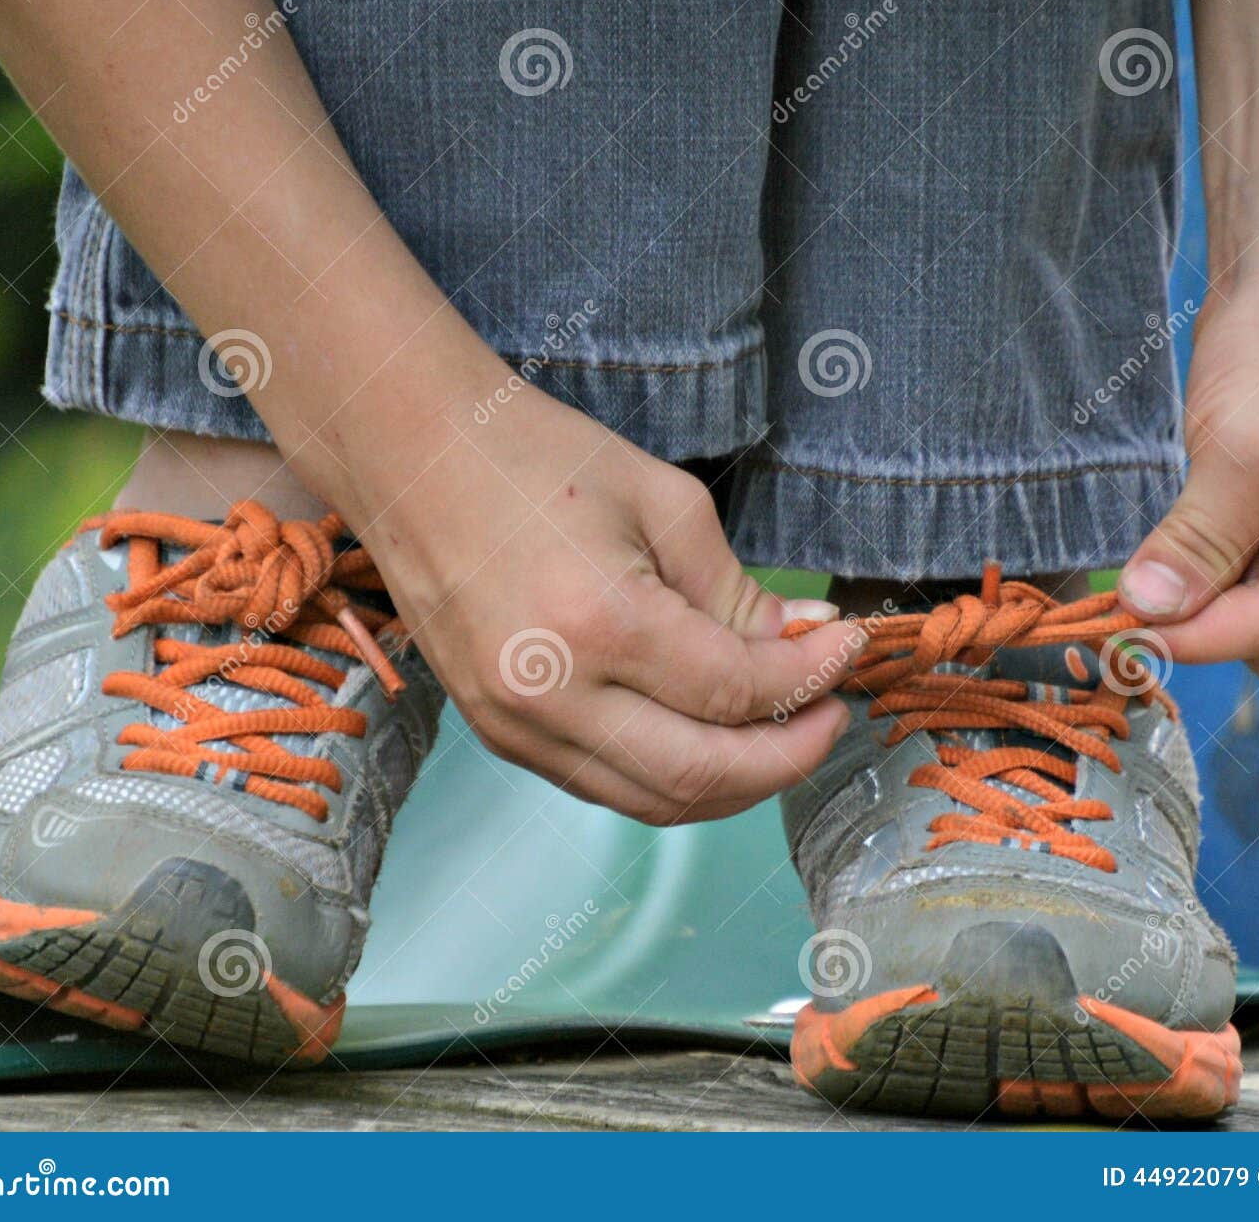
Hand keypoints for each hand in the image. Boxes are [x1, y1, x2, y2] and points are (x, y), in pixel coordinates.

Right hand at [326, 377, 858, 824]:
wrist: (409, 457)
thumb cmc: (532, 456)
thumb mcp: (661, 500)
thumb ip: (735, 588)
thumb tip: (803, 643)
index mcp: (599, 622)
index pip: (735, 690)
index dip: (809, 679)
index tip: (848, 648)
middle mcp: (551, 694)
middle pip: (702, 775)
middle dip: (788, 756)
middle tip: (832, 714)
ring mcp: (515, 727)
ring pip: (653, 801)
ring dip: (735, 781)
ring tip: (782, 732)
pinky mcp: (498, 735)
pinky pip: (605, 785)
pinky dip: (671, 776)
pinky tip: (709, 734)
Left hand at [1117, 273, 1258, 712]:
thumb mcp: (1241, 440)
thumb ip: (1199, 539)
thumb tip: (1147, 613)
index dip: (1199, 636)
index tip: (1122, 627)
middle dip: (1238, 637)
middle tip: (1175, 574)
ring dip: (1231, 606)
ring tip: (1204, 519)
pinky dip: (1235, 578)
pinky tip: (1216, 516)